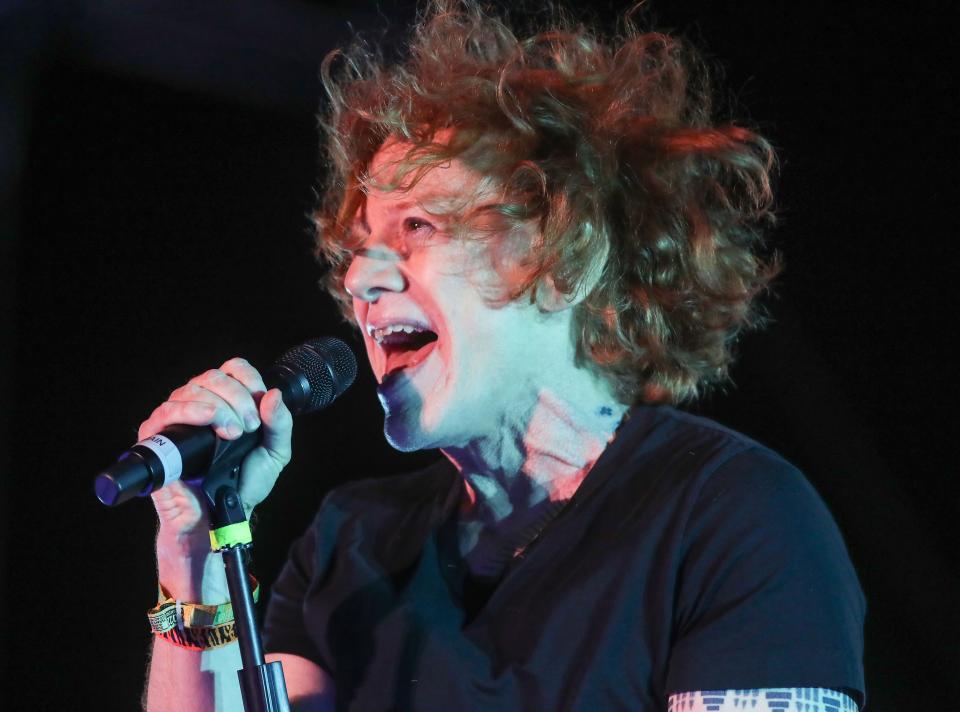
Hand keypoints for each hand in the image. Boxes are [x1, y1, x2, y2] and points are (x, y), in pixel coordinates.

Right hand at [138, 357, 292, 542]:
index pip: (233, 369)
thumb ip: (281, 425)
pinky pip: (167, 411)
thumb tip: (275, 395)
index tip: (261, 407)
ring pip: (192, 389)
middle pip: (214, 377)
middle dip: (237, 398)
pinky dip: (191, 411)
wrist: (220, 516)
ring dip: (219, 407)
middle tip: (250, 427)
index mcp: (227, 402)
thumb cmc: (244, 483)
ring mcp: (177, 418)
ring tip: (233, 433)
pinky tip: (209, 421)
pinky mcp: (156, 436)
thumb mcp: (274, 453)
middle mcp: (200, 404)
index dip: (249, 380)